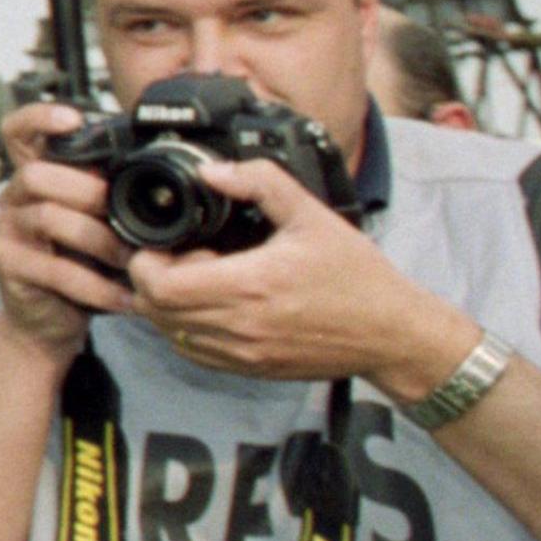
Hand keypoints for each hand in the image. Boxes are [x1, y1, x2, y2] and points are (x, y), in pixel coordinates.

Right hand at [0, 100, 130, 357]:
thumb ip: (110, 197)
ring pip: (47, 218)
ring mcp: (6, 230)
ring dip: (99, 241)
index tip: (74, 119)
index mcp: (36, 177)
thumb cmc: (80, 264)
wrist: (49, 320)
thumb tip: (163, 180)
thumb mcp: (97, 224)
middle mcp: (14, 197)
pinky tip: (125, 298)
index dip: (39, 118)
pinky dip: (96, 286)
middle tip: (122, 214)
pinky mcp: (8, 265)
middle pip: (37, 174)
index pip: (18, 132)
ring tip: (132, 262)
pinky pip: (54, 270)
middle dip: (86, 191)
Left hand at [127, 154, 480, 395]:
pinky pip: (195, 352)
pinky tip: (213, 304)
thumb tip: (213, 171)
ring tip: (201, 279)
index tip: (167, 243)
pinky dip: (187, 328)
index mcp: (249, 286)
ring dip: (168, 306)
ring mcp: (244, 354)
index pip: (158, 285)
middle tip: (182, 257)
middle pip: (155, 310)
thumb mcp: (312, 215)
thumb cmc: (357, 277)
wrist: (394, 333)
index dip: (147, 262)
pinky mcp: (251, 369)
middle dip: (152, 280)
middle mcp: (240, 326)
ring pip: (170, 333)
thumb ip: (260, 182)